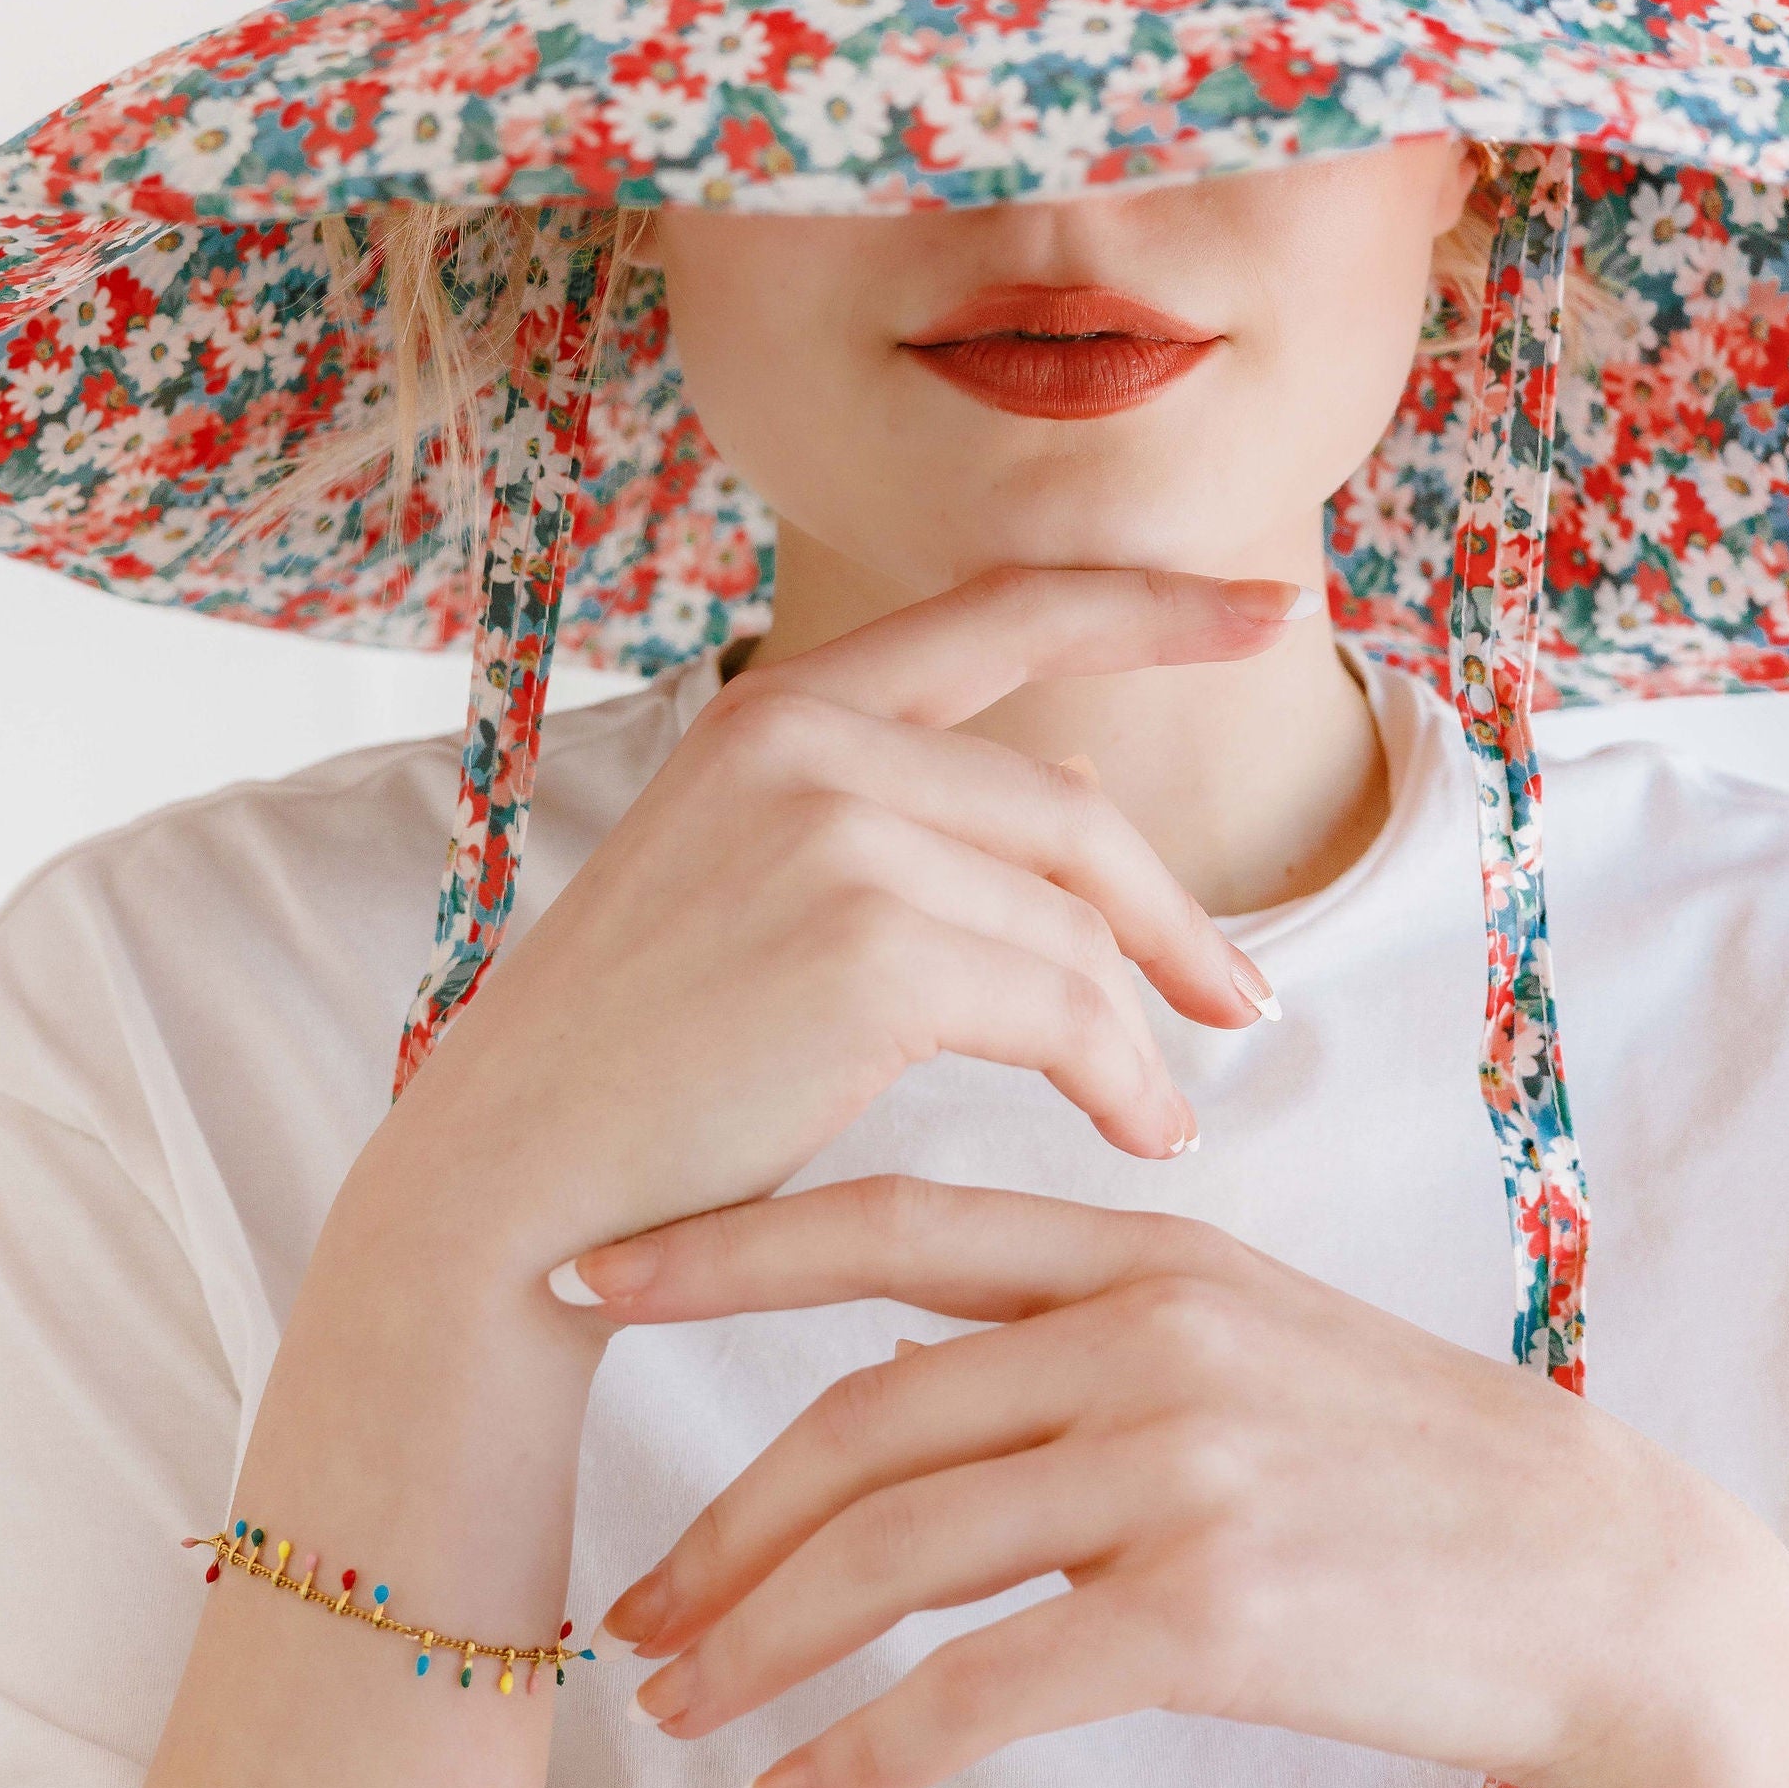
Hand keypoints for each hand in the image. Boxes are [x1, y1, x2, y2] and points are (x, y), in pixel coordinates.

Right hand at [362, 571, 1297, 1292]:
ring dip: (1139, 1029)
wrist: (517, 1185)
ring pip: (1073, 923)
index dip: (1150, 603)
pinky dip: (1120, 1079)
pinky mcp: (866, 947)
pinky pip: (1062, 1007)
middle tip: (1248, 1001)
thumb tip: (1088, 792)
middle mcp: (805, 737)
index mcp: (778, 706)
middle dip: (1175, 916)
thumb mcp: (760, 886)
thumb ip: (910, 817)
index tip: (1272, 604)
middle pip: (1072, 814)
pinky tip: (1139, 1133)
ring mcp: (834, 832)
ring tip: (1165, 1114)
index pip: (1002, 613)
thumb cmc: (643, 1062)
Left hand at [583, 1176, 1778, 1787]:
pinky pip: (981, 1687)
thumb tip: (893, 1383)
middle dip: (722, 1521)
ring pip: (895, 1554)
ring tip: (680, 1705)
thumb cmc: (1410, 1463)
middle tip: (631, 1605)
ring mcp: (1178, 1468)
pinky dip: (867, 1747)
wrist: (1604, 1576)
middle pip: (861, 1419)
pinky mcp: (1209, 1609)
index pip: (888, 1227)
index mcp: (1145, 1251)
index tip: (594, 1275)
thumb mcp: (1244, 1337)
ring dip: (761, 1641)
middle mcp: (1146, 1336)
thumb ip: (1074, 1335)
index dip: (725, 1249)